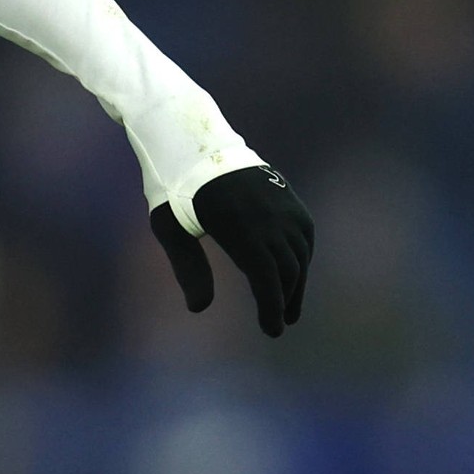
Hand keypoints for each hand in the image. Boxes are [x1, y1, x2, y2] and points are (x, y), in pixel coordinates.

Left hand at [151, 166, 313, 337]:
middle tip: (277, 325)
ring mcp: (282, 202)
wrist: (192, 142)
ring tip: (288, 307)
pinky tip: (294, 273)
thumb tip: (199, 309)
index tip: (271, 331)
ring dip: (296, 283)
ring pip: (300, 253)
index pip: (266, 277)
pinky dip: (302, 257)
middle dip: (284, 301)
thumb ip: (187, 268)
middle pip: (287, 270)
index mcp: (238, 225)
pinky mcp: (287, 194)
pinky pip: (304, 234)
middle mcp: (268, 215)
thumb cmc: (173, 188)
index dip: (271, 308)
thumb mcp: (170, 229)